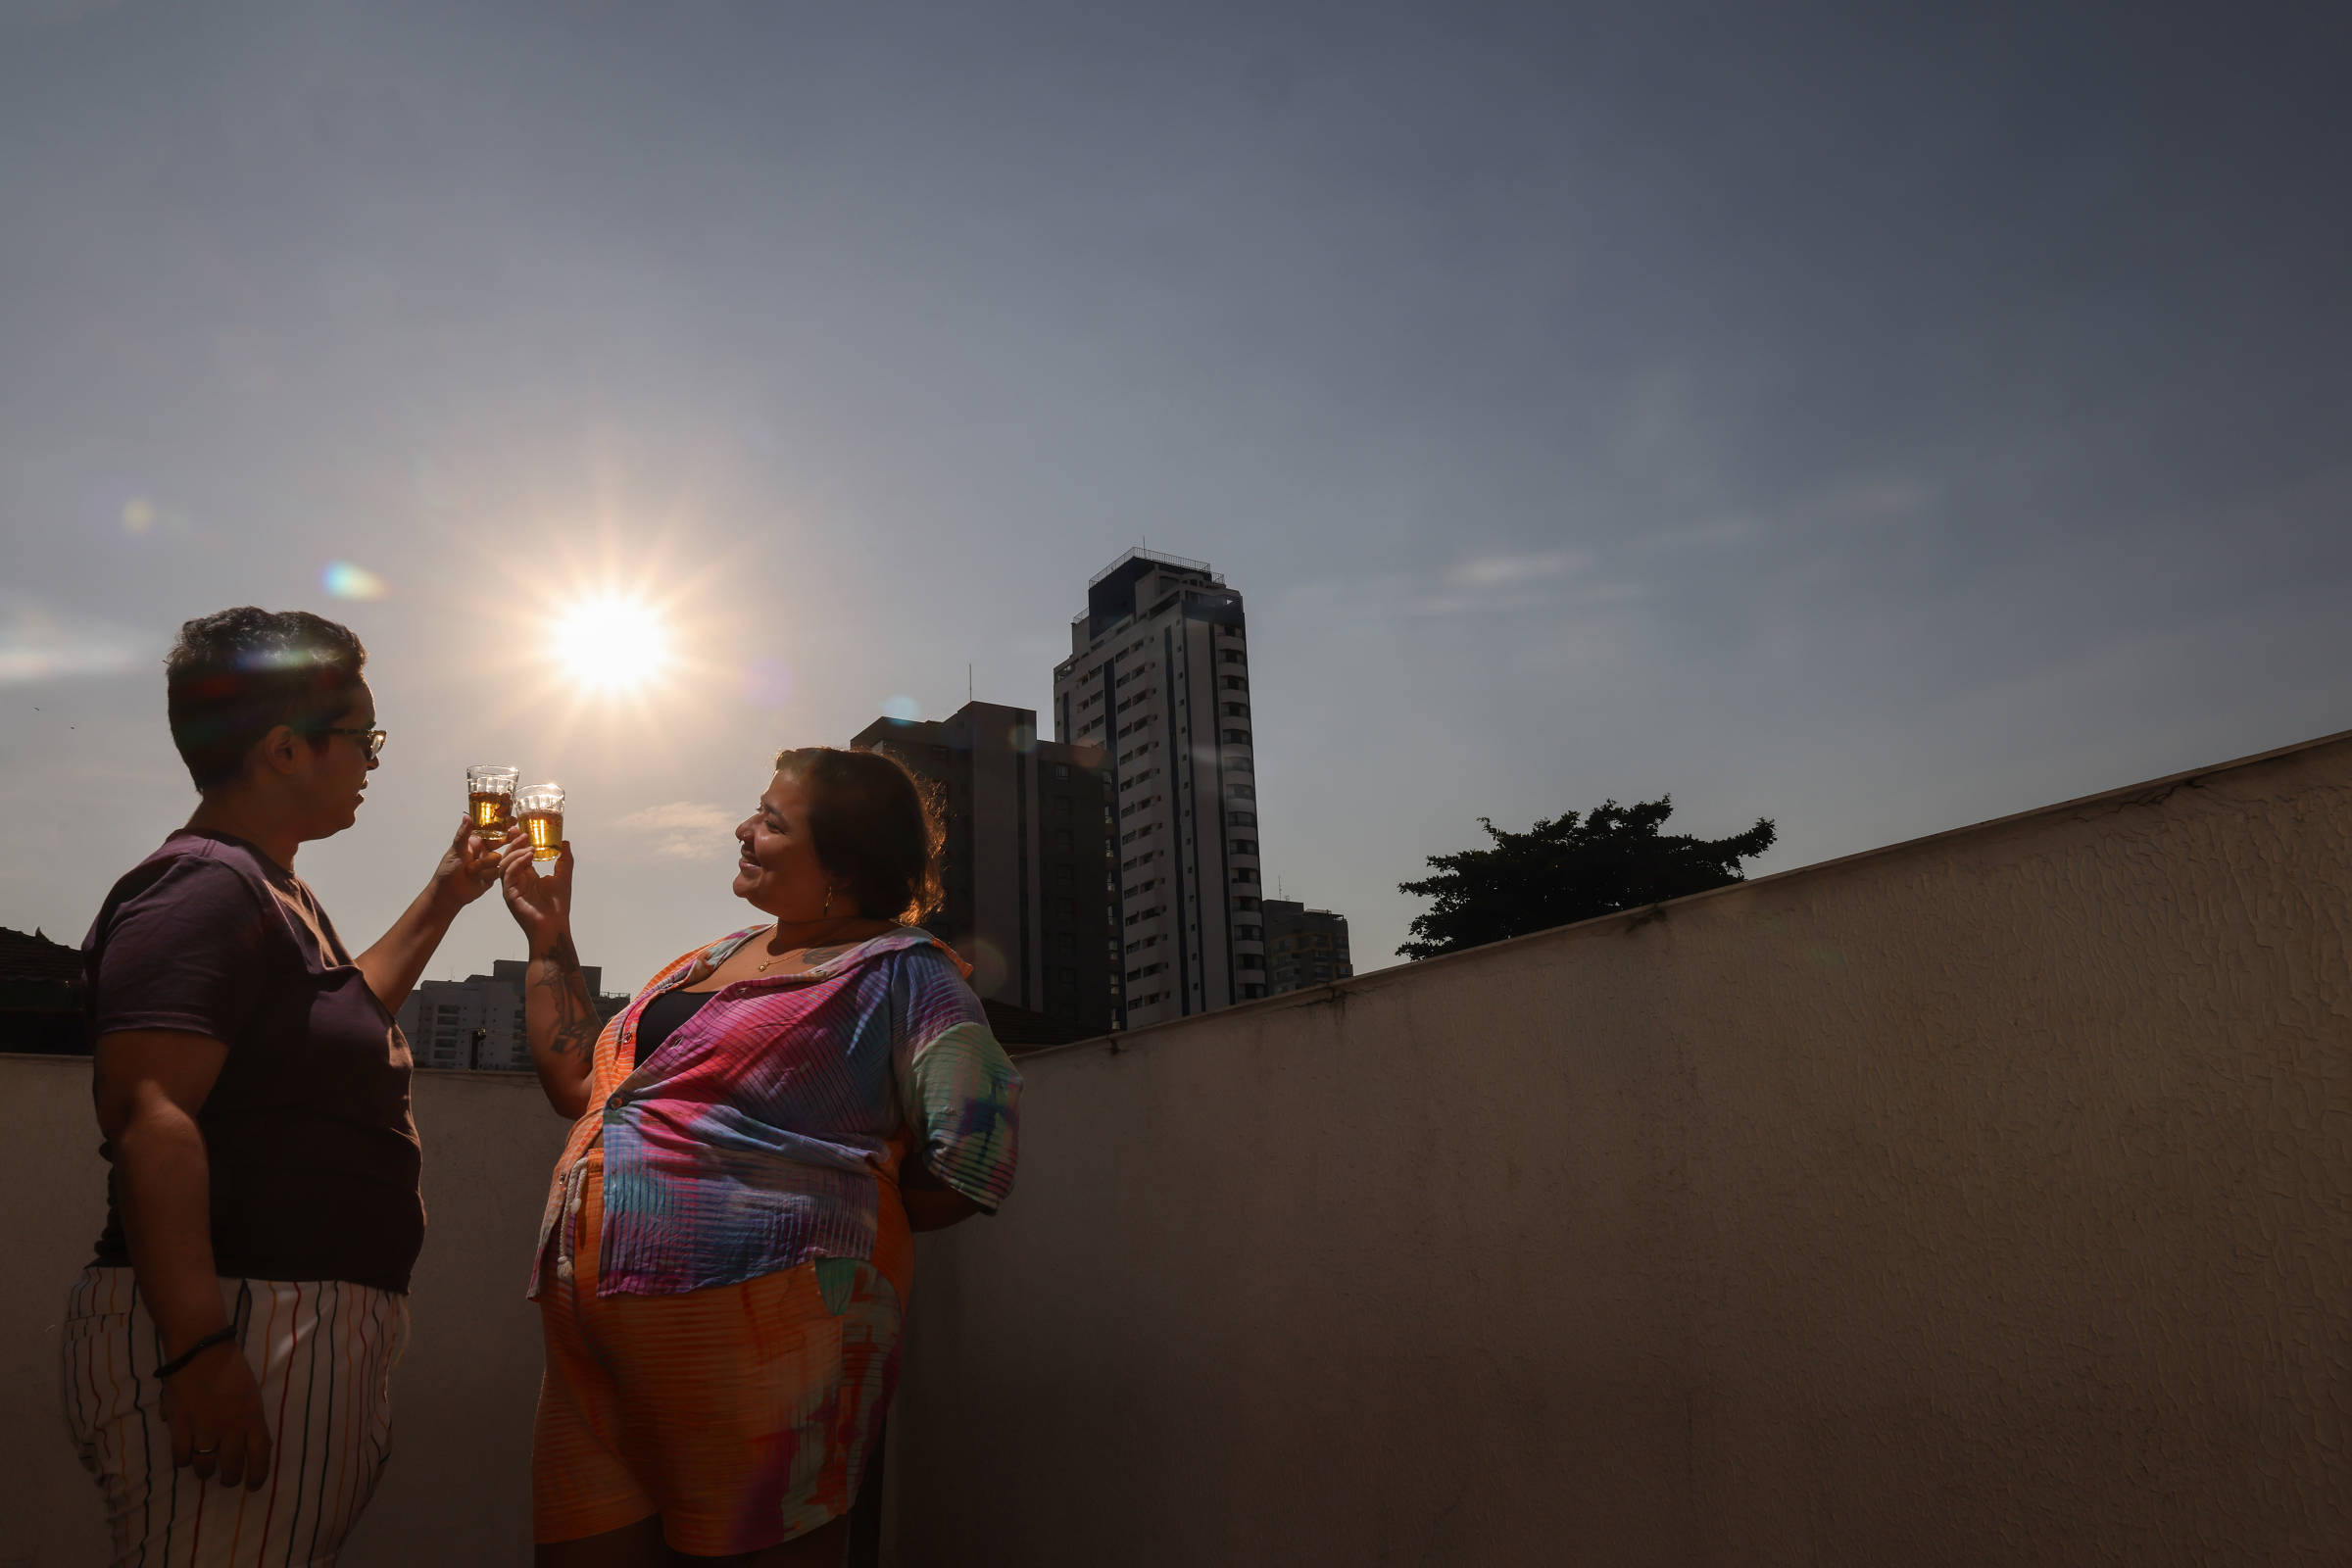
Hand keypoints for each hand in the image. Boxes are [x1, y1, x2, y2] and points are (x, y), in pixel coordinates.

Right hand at [163, 1340, 270, 1489]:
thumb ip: (250, 1419)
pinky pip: (181, 1456)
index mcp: (253, 1417)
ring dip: (205, 1472)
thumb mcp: (251, 1394)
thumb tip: (253, 1441)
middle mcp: (231, 1428)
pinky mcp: (181, 1426)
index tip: (253, 1486)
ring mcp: (205, 1429)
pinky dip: (182, 1460)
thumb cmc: (231, 1368)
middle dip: (229, 1478)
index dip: (258, 1475)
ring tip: (205, 1471)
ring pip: (205, 1466)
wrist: (202, 1351)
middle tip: (227, 1480)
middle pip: (231, 1466)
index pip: (260, 1455)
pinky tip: (184, 1456)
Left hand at [430, 816, 508, 912]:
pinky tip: (479, 878)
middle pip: (502, 843)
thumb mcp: (456, 850)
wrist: (450, 894)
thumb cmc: (448, 871)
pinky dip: (489, 874)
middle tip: (520, 838)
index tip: (513, 821)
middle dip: (508, 842)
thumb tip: (467, 817)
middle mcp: (484, 851)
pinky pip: (500, 871)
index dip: (503, 826)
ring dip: (486, 866)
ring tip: (471, 871)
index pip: (492, 831)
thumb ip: (463, 834)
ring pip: (500, 859)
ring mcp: (489, 863)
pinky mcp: (493, 875)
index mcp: (476, 842)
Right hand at [501, 834, 573, 955]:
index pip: (518, 854)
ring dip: (516, 853)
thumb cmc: (557, 906)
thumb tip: (565, 842)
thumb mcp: (563, 877)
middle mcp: (516, 880)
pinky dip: (517, 864)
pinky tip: (528, 857)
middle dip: (514, 843)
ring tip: (530, 846)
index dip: (519, 841)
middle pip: (508, 857)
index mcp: (526, 875)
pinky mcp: (509, 895)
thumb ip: (564, 859)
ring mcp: (511, 887)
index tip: (523, 829)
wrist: (554, 925)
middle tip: (522, 832)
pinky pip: (508, 875)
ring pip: (505, 864)